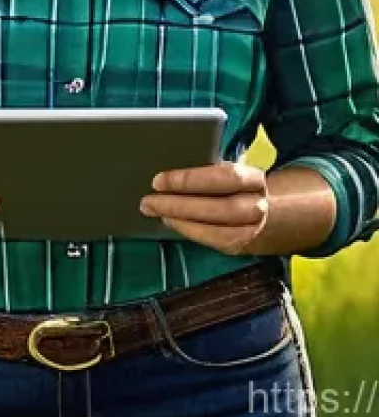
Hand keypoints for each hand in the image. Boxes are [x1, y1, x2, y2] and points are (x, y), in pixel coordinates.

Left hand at [139, 161, 268, 255]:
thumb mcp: (229, 170)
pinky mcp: (246, 246)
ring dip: (182, 221)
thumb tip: (173, 177)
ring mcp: (256, 230)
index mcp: (254, 179)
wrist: (268, 213)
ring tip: (156, 212)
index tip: (159, 181)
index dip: (190, 180)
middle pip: (222, 208)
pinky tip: (172, 222)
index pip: (224, 177)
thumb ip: (210, 172)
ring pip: (220, 231)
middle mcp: (259, 206)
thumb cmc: (238, 185)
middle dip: (180, 205)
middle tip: (148, 201)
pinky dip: (191, 231)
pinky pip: (218, 242)